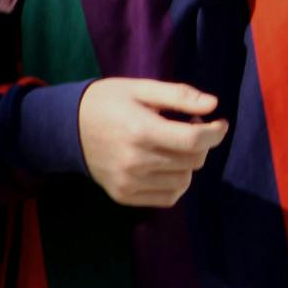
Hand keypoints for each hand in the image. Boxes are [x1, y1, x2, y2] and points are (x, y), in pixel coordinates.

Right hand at [76, 79, 228, 208]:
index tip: (219, 122)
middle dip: (202, 143)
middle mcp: (135, 161)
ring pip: (184, 181)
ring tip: (175, 145)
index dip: (216, 131)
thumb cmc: (109, 101)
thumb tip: (213, 105)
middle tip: (190, 127)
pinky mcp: (123, 195)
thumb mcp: (143, 88)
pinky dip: (176, 183)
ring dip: (190, 163)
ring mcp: (128, 182)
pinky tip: (167, 164)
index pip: (194, 140)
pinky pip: (167, 198)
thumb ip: (179, 95)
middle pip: (193, 161)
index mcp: (141, 130)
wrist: (67, 127)